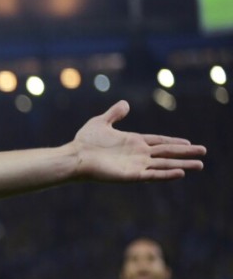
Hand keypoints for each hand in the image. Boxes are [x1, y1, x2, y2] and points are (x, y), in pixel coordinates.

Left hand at [71, 100, 205, 181]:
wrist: (75, 156)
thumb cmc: (85, 141)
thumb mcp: (101, 122)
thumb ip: (114, 114)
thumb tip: (125, 103)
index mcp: (134, 142)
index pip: (159, 141)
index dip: (174, 141)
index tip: (189, 142)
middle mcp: (138, 154)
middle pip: (167, 153)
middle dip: (185, 152)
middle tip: (204, 152)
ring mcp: (136, 165)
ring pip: (164, 165)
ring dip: (182, 164)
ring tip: (199, 165)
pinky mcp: (131, 175)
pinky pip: (152, 175)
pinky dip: (166, 174)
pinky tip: (180, 173)